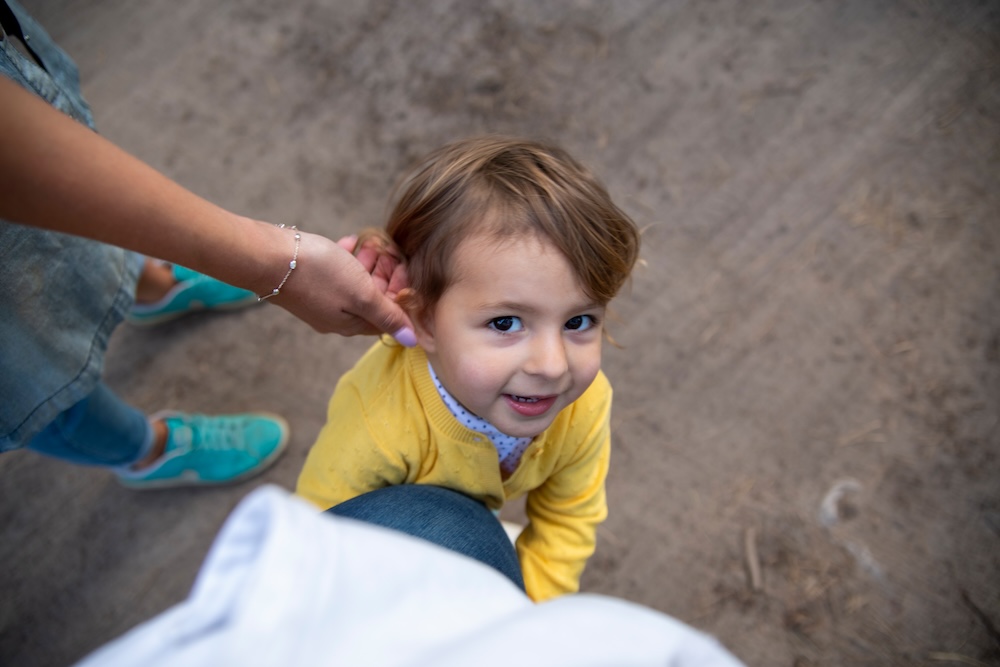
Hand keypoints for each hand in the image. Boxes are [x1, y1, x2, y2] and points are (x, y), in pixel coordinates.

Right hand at [271, 230, 414, 341]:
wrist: (268, 257)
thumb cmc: (319, 275)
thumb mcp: (362, 295)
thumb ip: (388, 315)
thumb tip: (411, 341)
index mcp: (351, 325)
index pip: (387, 317)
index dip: (400, 293)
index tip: (403, 268)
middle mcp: (335, 317)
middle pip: (371, 300)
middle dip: (384, 275)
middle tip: (388, 253)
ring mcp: (320, 299)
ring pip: (354, 283)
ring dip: (368, 264)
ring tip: (370, 245)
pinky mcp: (308, 281)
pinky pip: (336, 272)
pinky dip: (347, 257)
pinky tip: (350, 242)